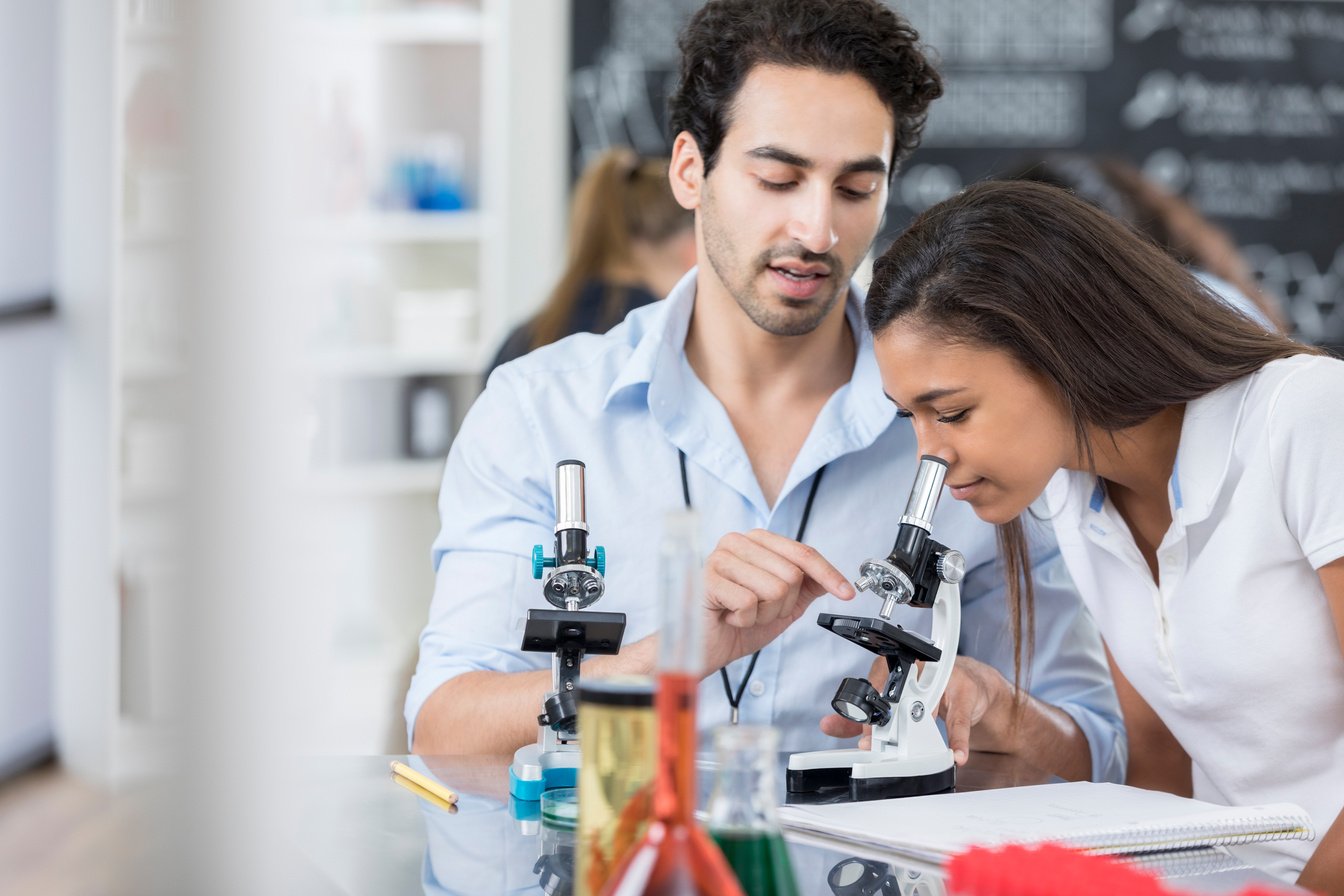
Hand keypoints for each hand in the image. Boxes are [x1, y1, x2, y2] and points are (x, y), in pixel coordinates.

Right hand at [701, 529, 854, 671]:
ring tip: (742, 614)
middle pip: (791, 574)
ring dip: (764, 614)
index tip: (848, 593)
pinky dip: (745, 620)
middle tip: (758, 612)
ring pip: (774, 589)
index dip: (828, 574)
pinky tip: (729, 617)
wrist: (704, 649)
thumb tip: (833, 579)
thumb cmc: (737, 625)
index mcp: (756, 542)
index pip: (803, 553)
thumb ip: (805, 588)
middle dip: (782, 605)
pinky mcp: (708, 578)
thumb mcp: (782, 606)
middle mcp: (737, 542)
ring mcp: (721, 557)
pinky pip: (750, 603)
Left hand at [819, 655, 1013, 764]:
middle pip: (899, 694)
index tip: (865, 738)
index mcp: (898, 670)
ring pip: (928, 703)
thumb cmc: (932, 692)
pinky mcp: (966, 692)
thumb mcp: (898, 704)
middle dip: (890, 722)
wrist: (973, 685)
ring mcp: (943, 678)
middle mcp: (919, 669)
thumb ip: (866, 717)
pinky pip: (959, 718)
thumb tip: (831, 726)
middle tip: (882, 744)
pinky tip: (956, 753)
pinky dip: (958, 740)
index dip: (869, 715)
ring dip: (919, 730)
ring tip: (914, 749)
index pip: (876, 687)